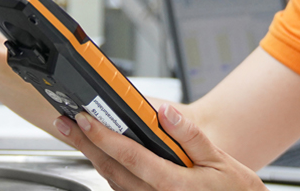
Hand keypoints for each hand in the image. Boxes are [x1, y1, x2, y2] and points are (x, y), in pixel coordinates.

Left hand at [54, 103, 266, 190]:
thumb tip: (166, 115)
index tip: (85, 120)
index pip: (129, 157)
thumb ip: (190, 136)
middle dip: (86, 144)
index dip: (103, 137)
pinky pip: (122, 189)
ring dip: (93, 157)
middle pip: (112, 170)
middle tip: (66, 123)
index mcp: (174, 184)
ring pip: (113, 181)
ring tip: (77, 134)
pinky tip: (100, 155)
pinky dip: (108, 170)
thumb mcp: (219, 159)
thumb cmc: (234, 189)